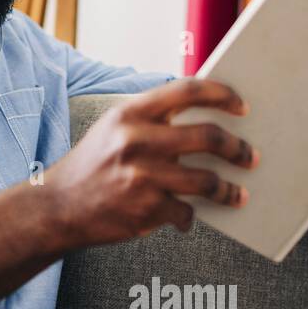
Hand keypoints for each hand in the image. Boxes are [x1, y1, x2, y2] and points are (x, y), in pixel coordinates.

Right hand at [44, 78, 258, 247]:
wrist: (57, 207)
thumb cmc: (92, 166)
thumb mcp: (114, 129)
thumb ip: (151, 119)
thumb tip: (204, 118)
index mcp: (130, 113)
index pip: (188, 91)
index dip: (222, 95)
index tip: (242, 107)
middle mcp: (137, 140)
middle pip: (209, 136)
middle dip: (238, 148)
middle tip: (250, 156)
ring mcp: (142, 176)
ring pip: (207, 180)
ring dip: (229, 190)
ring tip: (238, 195)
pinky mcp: (146, 209)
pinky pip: (186, 212)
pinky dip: (188, 217)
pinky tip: (184, 218)